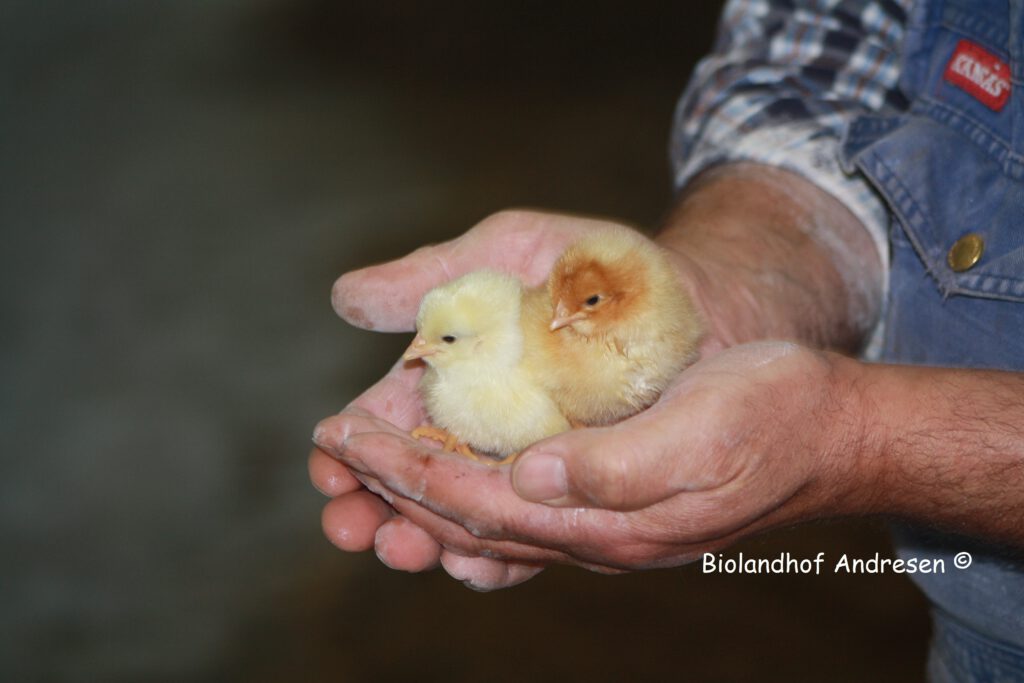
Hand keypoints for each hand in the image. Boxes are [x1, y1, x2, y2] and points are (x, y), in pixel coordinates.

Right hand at [310, 209, 712, 586]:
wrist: (691, 300)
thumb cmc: (595, 266)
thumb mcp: (509, 252)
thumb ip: (432, 276)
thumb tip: (342, 299)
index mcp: (448, 376)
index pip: (381, 425)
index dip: (348, 450)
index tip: (329, 465)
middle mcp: (477, 429)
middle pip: (409, 483)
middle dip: (372, 511)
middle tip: (350, 528)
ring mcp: (524, 467)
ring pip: (459, 518)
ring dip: (422, 539)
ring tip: (401, 549)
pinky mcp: (570, 494)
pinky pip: (529, 537)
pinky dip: (496, 556)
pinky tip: (473, 565)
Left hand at [313, 340, 869, 587]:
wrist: (828, 429)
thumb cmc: (771, 417)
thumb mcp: (701, 435)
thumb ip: (614, 468)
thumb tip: (529, 477)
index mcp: (603, 521)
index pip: (474, 502)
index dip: (402, 470)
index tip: (342, 436)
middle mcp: (590, 532)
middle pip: (464, 519)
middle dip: (389, 488)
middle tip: (327, 454)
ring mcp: (597, 521)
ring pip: (481, 516)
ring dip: (415, 493)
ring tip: (359, 466)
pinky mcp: (605, 496)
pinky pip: (515, 505)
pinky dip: (463, 486)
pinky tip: (439, 469)